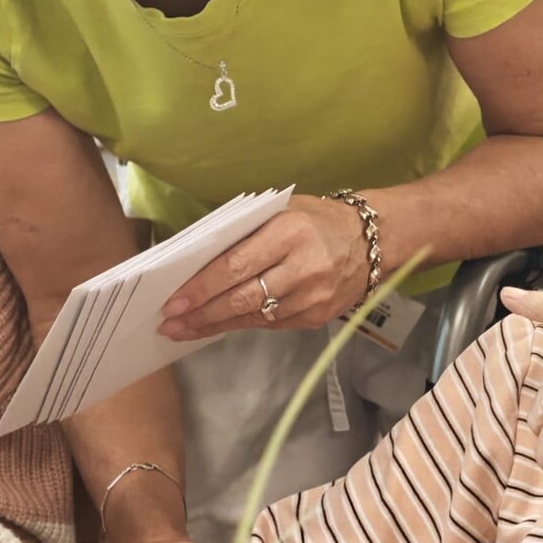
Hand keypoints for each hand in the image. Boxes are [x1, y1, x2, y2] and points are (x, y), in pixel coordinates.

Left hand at [158, 195, 368, 339]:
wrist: (372, 241)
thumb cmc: (318, 220)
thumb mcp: (283, 212)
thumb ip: (246, 233)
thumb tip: (196, 258)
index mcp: (290, 232)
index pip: (236, 265)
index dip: (202, 286)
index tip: (174, 300)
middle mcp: (304, 266)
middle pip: (243, 296)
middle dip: (202, 312)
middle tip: (170, 323)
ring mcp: (314, 296)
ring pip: (255, 316)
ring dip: (215, 325)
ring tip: (184, 330)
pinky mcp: (318, 317)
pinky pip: (271, 324)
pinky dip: (241, 325)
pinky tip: (218, 326)